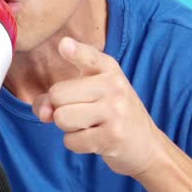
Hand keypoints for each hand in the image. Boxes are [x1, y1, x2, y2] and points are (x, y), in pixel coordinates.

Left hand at [32, 36, 167, 176]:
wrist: (148, 146)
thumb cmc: (114, 116)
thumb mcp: (93, 94)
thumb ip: (60, 95)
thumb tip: (43, 112)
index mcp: (109, 69)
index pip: (89, 56)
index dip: (75, 51)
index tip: (64, 45)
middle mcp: (114, 85)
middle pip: (58, 94)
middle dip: (60, 109)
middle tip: (83, 114)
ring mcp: (115, 111)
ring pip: (61, 118)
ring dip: (69, 128)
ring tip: (90, 126)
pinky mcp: (112, 136)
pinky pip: (71, 141)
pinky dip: (76, 144)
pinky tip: (95, 140)